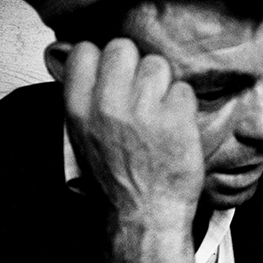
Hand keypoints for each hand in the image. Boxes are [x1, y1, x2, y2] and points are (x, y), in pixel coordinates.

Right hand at [63, 38, 203, 230]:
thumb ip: (85, 98)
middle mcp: (108, 105)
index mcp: (79, 109)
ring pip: (157, 64)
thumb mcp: (83, 138)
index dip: (102, 59)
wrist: (144, 215)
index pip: (85, 51)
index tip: (113, 74)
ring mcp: (143, 111)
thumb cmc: (117, 181)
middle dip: (135, 65)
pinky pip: (184, 89)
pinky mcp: (176, 120)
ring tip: (161, 111)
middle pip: (123, 48)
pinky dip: (184, 106)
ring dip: (163, 84)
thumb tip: (85, 57)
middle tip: (142, 92)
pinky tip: (177, 126)